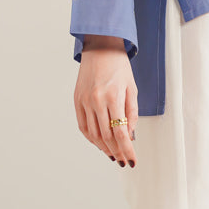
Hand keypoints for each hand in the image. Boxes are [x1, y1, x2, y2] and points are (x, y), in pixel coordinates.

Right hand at [75, 37, 138, 166]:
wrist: (100, 48)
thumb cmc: (119, 66)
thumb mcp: (132, 88)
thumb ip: (132, 113)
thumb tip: (130, 135)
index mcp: (113, 97)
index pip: (121, 132)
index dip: (127, 150)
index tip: (132, 160)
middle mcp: (97, 100)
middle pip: (106, 136)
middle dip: (117, 152)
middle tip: (123, 160)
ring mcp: (84, 101)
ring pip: (93, 134)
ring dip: (104, 148)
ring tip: (113, 155)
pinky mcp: (77, 100)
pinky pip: (83, 126)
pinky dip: (91, 138)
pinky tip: (100, 144)